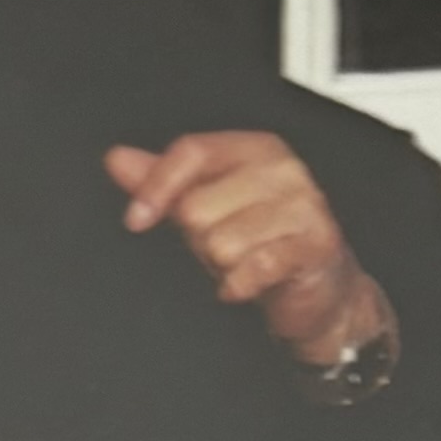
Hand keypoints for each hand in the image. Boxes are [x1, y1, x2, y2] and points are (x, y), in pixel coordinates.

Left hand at [104, 131, 389, 367]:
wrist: (322, 291)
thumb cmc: (265, 243)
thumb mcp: (209, 206)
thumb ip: (164, 180)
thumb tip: (118, 159)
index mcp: (256, 149)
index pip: (193, 152)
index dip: (156, 187)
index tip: (136, 219)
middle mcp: (284, 171)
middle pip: (200, 205)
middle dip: (199, 239)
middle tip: (224, 248)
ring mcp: (305, 207)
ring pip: (222, 242)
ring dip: (222, 266)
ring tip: (243, 265)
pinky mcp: (317, 246)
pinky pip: (253, 267)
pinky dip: (238, 285)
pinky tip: (243, 286)